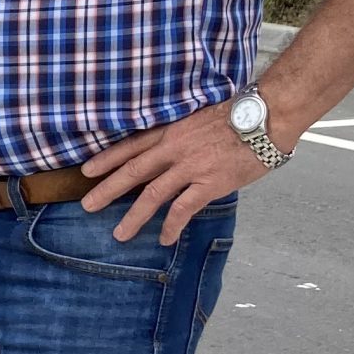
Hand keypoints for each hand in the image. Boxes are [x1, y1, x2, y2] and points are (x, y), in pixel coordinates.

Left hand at [80, 101, 276, 244]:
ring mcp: (190, 167)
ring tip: (120, 234)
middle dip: (107, 189)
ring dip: (133, 216)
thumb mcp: (200, 117)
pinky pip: (184, 208)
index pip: (131, 145)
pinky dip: (171, 225)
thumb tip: (173, 151)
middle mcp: (174, 149)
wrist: (266, 116)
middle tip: (87, 205)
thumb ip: (183, 135)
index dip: (107, 158)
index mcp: (172, 131)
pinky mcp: (209, 183)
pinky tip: (165, 239)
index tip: (86, 171)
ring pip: (152, 194)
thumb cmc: (240, 115)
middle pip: (133, 171)